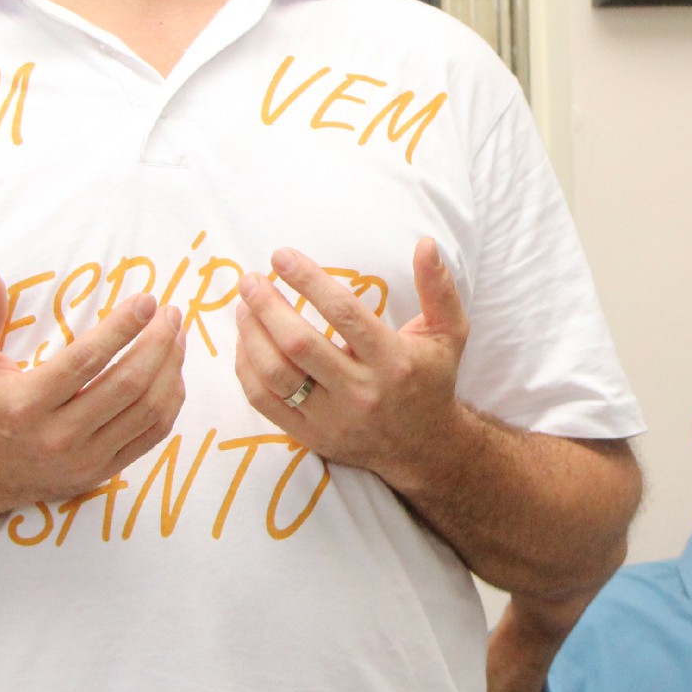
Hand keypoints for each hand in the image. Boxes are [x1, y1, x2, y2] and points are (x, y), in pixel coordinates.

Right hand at [0, 265, 187, 514]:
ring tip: (177, 335)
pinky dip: (170, 402)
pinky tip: (172, 372)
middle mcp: (58, 437)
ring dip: (171, 369)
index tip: (147, 299)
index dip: (122, 328)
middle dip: (158, 343)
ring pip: (148, 411)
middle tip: (171, 312)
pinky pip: (152, 436)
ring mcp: (85, 460)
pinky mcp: (102, 473)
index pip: (87, 360)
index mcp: (26, 405)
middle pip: (128, 385)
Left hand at [232, 238, 467, 484]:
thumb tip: (425, 244)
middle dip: (267, 306)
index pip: (343, 314)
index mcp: (393, 361)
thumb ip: (438, 288)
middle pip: (300, 344)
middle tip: (251, 280)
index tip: (281, 257)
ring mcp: (333, 419)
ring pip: (276, 375)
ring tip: (243, 306)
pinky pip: (265, 402)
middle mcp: (361, 392)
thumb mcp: (449, 333)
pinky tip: (246, 342)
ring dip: (252, 336)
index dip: (308, 281)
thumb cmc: (431, 379)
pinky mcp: (311, 437)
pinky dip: (247, 369)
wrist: (424, 448)